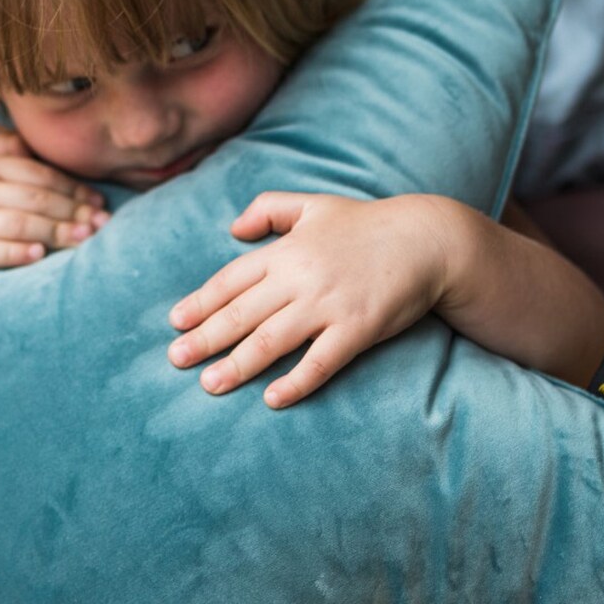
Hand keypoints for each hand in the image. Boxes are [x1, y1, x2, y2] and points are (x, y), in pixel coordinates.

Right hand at [0, 133, 109, 274]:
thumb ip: (4, 147)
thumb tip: (43, 141)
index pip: (39, 175)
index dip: (73, 189)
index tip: (100, 202)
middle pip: (34, 199)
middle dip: (73, 212)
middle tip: (104, 225)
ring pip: (15, 223)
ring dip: (54, 232)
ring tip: (83, 239)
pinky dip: (12, 252)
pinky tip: (38, 255)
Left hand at [166, 191, 452, 407]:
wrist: (427, 239)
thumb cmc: (368, 223)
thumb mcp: (315, 204)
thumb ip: (269, 209)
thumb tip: (232, 229)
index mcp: (287, 249)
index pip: (231, 280)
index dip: (200, 302)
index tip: (175, 322)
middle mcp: (300, 277)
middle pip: (242, 313)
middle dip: (205, 338)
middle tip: (175, 360)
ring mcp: (328, 304)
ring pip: (271, 339)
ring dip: (237, 364)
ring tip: (209, 384)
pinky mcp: (357, 328)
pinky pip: (320, 361)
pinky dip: (295, 381)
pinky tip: (273, 399)